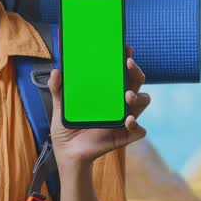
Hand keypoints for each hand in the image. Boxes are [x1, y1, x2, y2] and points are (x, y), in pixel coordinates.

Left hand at [46, 44, 149, 167]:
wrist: (68, 152)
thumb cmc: (68, 126)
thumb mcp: (60, 106)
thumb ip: (57, 89)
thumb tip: (57, 71)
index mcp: (107, 91)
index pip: (121, 71)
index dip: (126, 58)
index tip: (124, 47)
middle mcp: (119, 102)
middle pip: (136, 81)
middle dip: (136, 71)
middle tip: (128, 64)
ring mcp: (124, 118)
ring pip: (143, 102)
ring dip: (139, 96)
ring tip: (127, 95)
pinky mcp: (124, 135)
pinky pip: (139, 130)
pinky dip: (136, 125)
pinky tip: (128, 120)